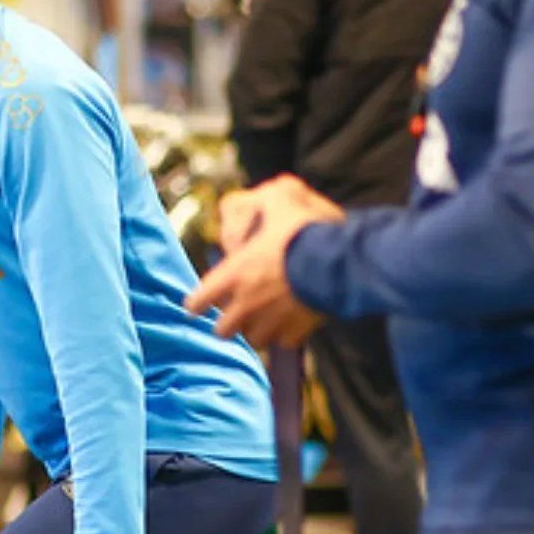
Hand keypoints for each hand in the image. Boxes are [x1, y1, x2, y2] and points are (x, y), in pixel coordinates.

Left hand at [186, 176, 343, 348]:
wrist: (337, 262)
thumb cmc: (304, 230)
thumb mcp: (281, 200)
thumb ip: (266, 198)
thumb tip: (265, 192)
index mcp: (235, 273)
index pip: (199, 299)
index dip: (196, 302)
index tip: (196, 304)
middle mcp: (247, 303)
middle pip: (222, 330)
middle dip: (227, 323)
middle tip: (234, 314)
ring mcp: (271, 321)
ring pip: (253, 340)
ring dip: (255, 331)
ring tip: (262, 322)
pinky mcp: (296, 332)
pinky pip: (283, 341)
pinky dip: (285, 335)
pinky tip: (290, 324)